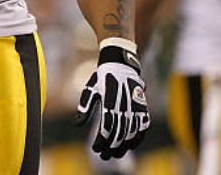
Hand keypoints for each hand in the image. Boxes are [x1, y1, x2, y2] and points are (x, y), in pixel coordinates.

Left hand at [75, 38, 149, 159]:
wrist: (121, 63)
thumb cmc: (102, 77)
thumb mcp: (90, 88)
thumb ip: (84, 106)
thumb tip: (77, 124)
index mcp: (110, 99)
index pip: (107, 125)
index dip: (102, 139)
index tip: (95, 148)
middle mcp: (124, 103)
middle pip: (119, 131)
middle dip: (111, 146)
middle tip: (103, 156)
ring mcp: (136, 105)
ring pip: (131, 131)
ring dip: (123, 145)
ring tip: (115, 154)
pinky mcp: (143, 106)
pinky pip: (143, 125)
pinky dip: (138, 137)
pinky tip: (131, 146)